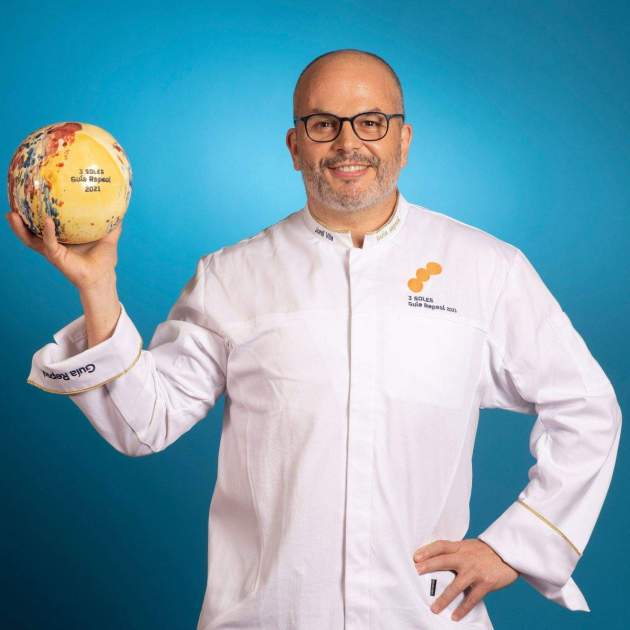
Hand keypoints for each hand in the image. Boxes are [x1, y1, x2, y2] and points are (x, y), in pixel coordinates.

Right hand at [6, 209, 121, 291]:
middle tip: (11, 204)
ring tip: (12, 214)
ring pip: (31, 238)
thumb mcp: (108, 237)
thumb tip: (120, 209)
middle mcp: (53, 244)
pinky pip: (49, 243)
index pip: (43, 224)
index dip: (34, 213)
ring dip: (20, 228)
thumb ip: (113, 224)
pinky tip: (47, 221)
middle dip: (18, 219)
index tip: (27, 198)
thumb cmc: (104, 259)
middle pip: (30, 230)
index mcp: (62, 238)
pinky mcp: (56, 257)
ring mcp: (52, 251)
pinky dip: (47, 231)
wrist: (103, 276)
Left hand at [412, 538, 517, 621]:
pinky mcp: (486, 583)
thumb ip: (455, 551)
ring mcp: (475, 571)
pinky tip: (455, 616)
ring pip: (456, 585)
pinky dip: (463, 608)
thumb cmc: (486, 551)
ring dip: (444, 598)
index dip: (427, 550)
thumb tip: (437, 557)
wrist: (510, 552)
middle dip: (429, 566)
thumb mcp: (469, 546)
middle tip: (416, 572)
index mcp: (460, 547)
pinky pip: (472, 598)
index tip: (415, 556)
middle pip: (443, 560)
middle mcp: (466, 558)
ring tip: (434, 609)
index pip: (440, 545)